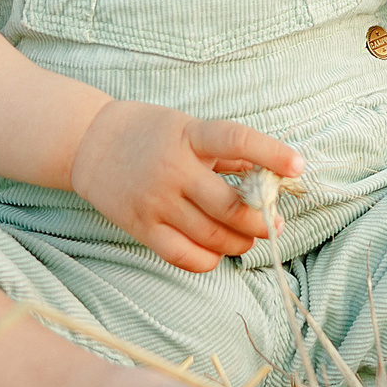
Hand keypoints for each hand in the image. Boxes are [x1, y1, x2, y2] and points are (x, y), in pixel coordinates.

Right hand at [68, 101, 302, 272]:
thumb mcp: (188, 127)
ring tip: (248, 238)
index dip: (271, 153)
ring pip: (212, 236)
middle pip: (230, 206)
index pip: (236, 140)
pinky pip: (183, 255)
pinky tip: (217, 251)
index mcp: (190, 137)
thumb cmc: (148, 133)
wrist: (89, 143)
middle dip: (261, 221)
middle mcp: (173, 169)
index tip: (298, 166)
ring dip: (240, 243)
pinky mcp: (141, 226)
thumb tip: (270, 172)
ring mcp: (156, 201)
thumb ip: (227, 151)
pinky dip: (208, 259)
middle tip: (273, 223)